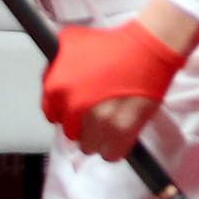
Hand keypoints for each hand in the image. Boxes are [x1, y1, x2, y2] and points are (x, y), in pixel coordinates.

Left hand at [41, 18, 187, 159]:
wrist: (148, 48)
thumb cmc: (113, 44)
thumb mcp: (72, 43)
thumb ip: (55, 66)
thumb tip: (51, 80)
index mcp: (57, 88)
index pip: (52, 114)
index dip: (67, 111)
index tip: (79, 108)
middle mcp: (72, 108)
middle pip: (71, 133)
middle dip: (83, 123)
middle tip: (98, 111)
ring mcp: (97, 123)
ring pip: (89, 146)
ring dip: (98, 137)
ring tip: (111, 121)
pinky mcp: (121, 133)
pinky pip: (110, 155)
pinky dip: (115, 147)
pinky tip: (121, 133)